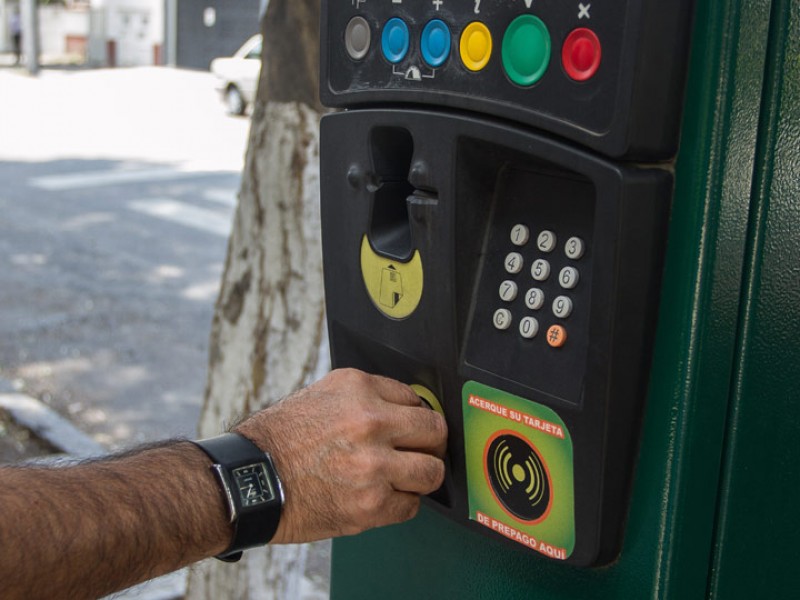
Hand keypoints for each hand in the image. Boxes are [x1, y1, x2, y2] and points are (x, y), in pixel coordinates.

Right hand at [234, 368, 447, 542]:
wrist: (251, 481)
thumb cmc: (280, 440)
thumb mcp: (320, 395)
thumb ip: (365, 398)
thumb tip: (402, 409)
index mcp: (358, 389)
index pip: (416, 398)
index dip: (415, 416)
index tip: (413, 427)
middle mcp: (370, 422)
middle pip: (435, 431)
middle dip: (431, 443)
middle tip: (422, 451)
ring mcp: (373, 465)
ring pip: (432, 471)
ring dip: (422, 476)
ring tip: (405, 477)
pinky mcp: (371, 504)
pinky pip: (411, 506)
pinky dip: (401, 504)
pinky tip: (381, 496)